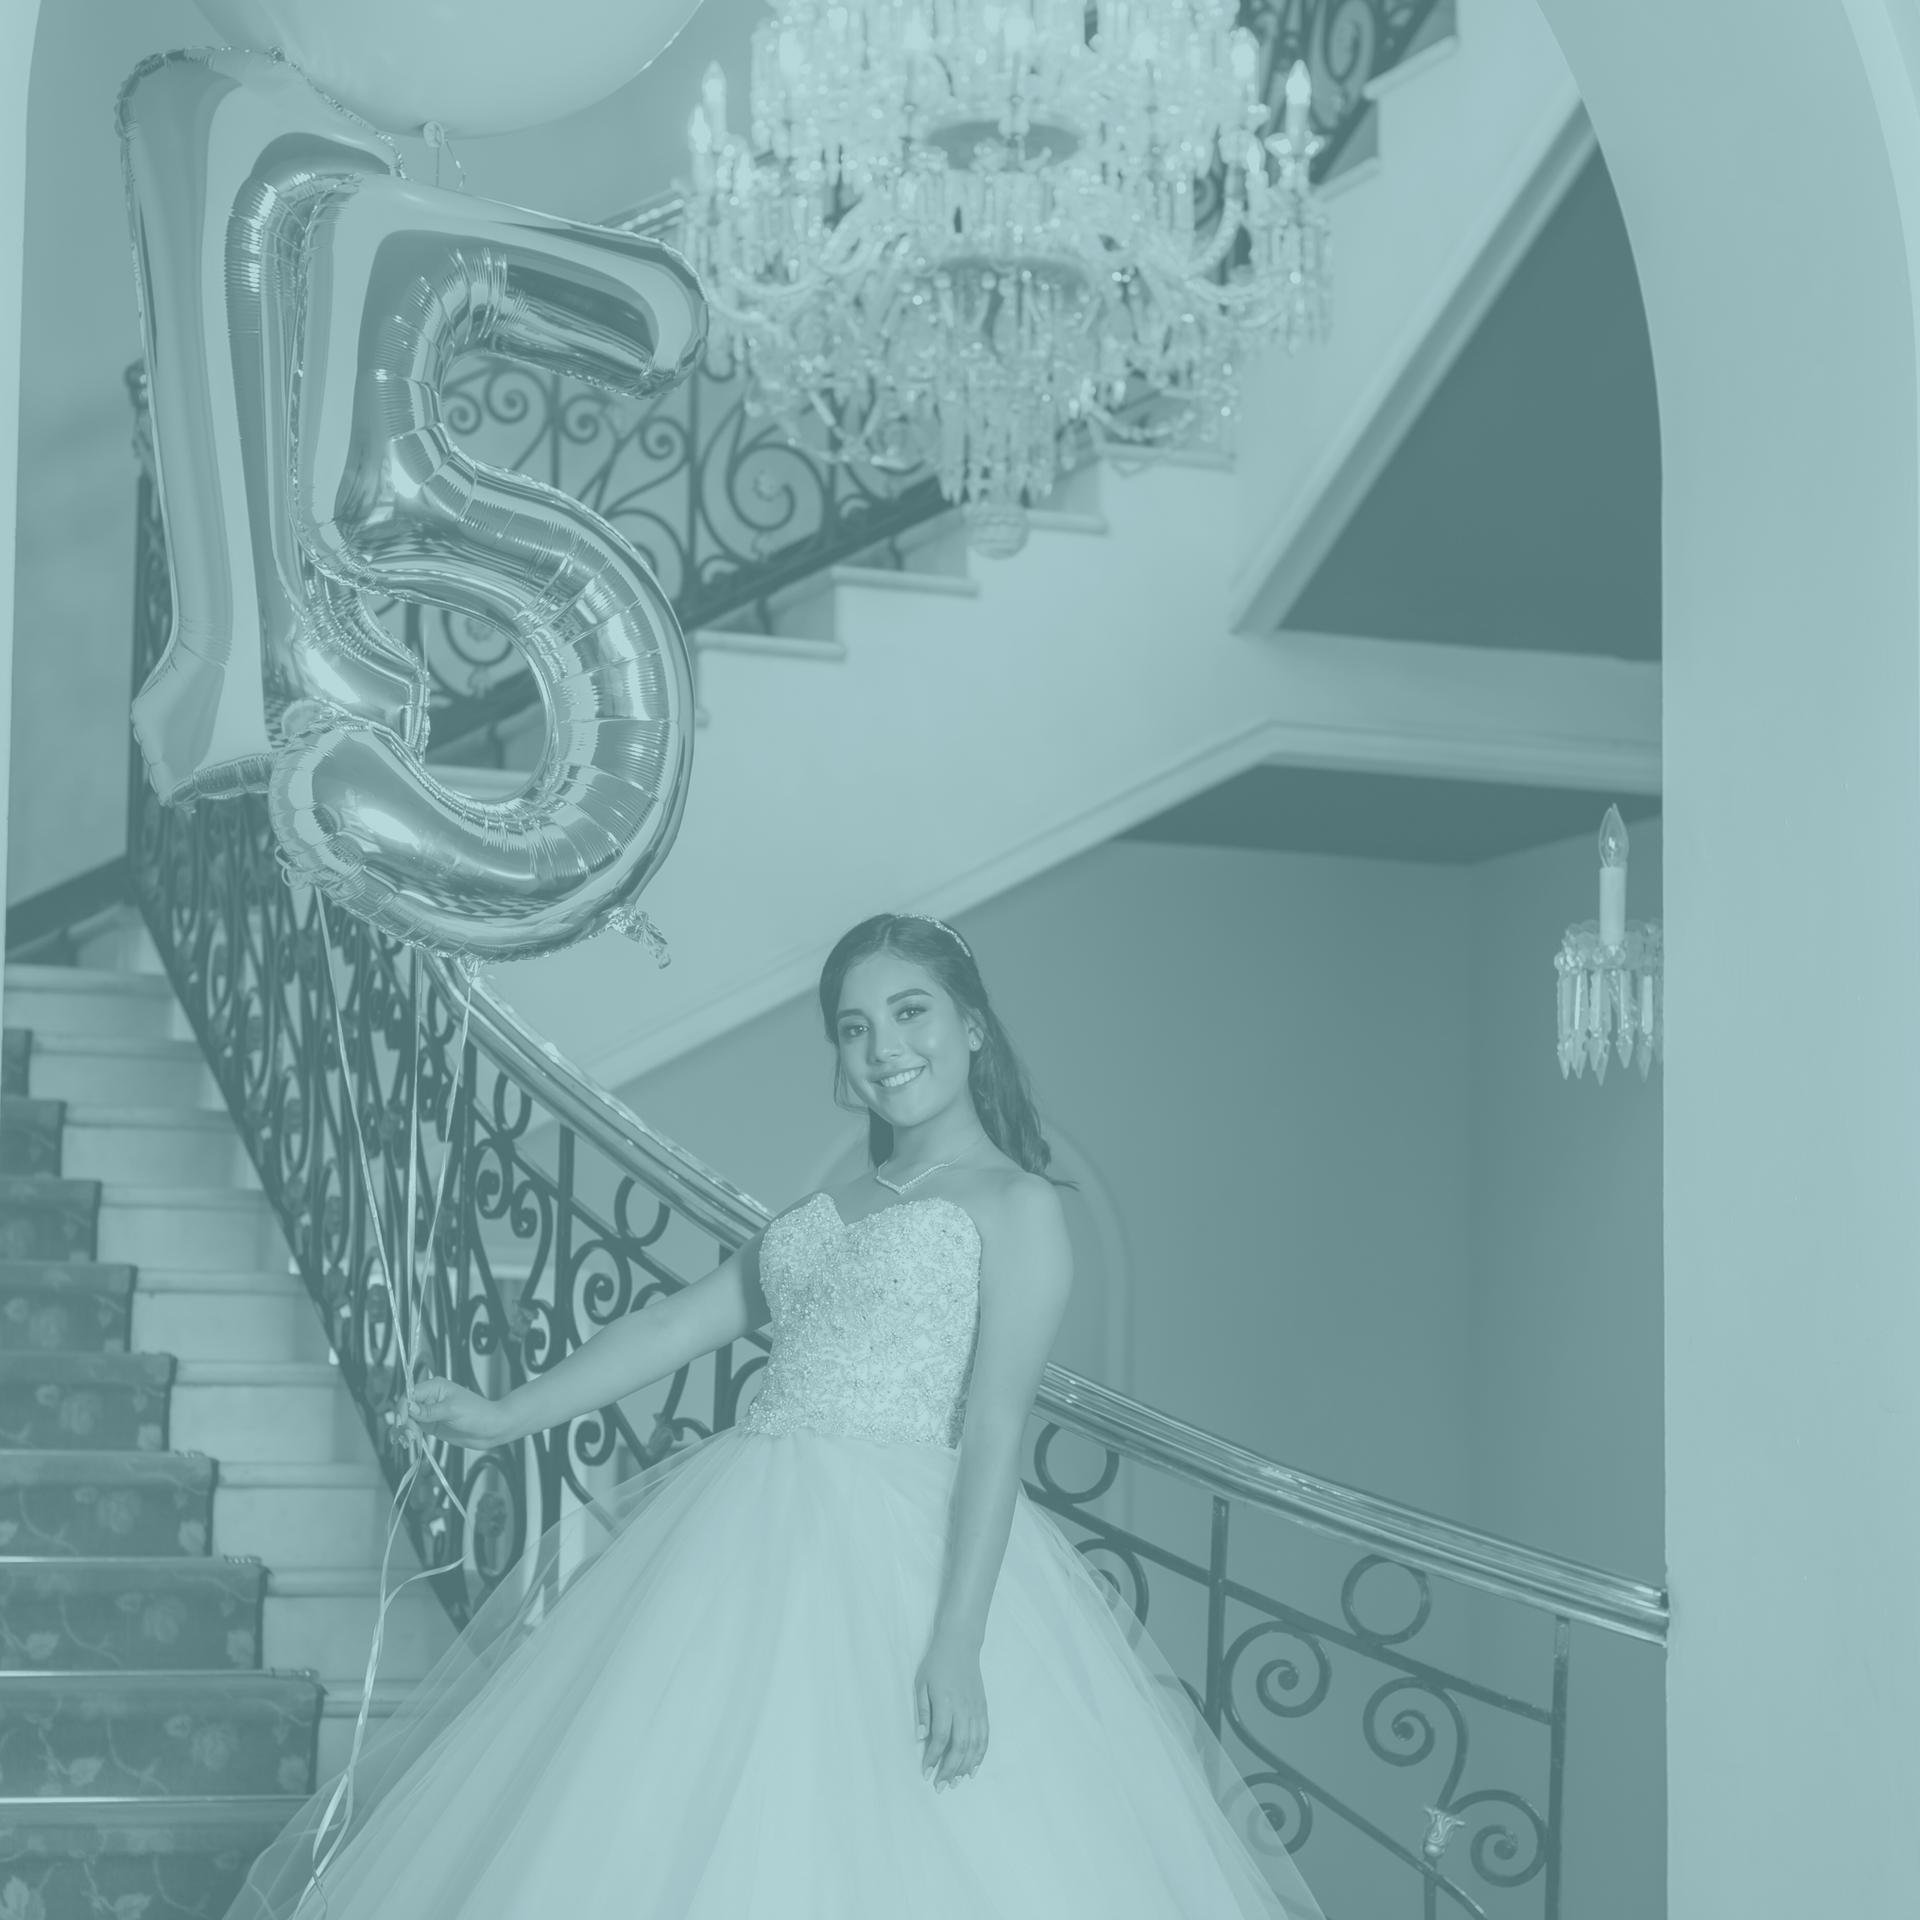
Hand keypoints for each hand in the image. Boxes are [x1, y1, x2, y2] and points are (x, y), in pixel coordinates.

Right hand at [405, 1375, 513, 1449]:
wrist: (491, 1429)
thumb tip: (408, 1407)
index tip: (400, 1422)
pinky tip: (406, 1442)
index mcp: (435, 1387)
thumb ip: (429, 1410)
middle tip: (408, 1436)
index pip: (409, 1395)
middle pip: (406, 1408)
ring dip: (404, 1430)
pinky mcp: (431, 1424)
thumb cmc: (478, 1414)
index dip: (402, 1409)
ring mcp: (430, 1412)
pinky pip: (414, 1428)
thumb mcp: (453, 1410)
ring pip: (407, 1419)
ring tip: (408, 1441)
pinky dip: (408, 1434)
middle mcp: (430, 1398)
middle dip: (403, 1422)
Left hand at [914, 1635, 986, 1789]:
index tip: (925, 1771)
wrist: (960, 1644)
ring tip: (955, 1782)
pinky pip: (984, 1736)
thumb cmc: (937, 1663)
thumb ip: (922, 1711)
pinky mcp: (983, 1709)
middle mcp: (964, 1708)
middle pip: (960, 1746)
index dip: (933, 1757)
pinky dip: (980, 1755)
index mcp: (946, 1702)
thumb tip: (920, 1737)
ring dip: (965, 1767)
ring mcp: (976, 1709)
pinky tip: (973, 1767)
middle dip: (949, 1769)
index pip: (941, 1737)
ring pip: (975, 1745)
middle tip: (940, 1786)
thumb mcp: (922, 1683)